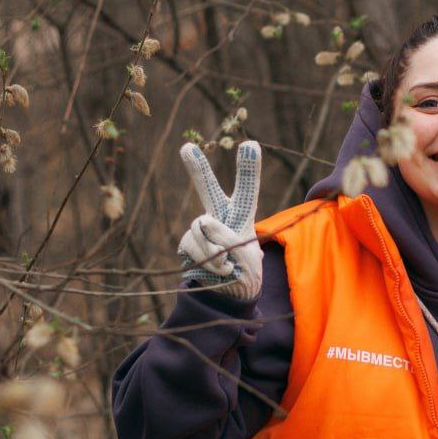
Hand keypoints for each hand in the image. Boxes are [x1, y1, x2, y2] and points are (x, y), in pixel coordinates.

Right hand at [177, 141, 263, 299]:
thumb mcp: (249, 257)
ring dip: (216, 250)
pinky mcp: (186, 243)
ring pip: (202, 228)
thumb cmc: (246, 271)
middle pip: (208, 189)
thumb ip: (229, 238)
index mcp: (241, 215)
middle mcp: (218, 216)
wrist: (230, 294)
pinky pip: (192, 246)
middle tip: (187, 147)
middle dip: (197, 169)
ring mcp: (200, 229)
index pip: (247, 189)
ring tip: (228, 265)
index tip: (251, 144)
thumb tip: (203, 223)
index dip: (249, 168)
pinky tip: (214, 269)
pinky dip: (205, 261)